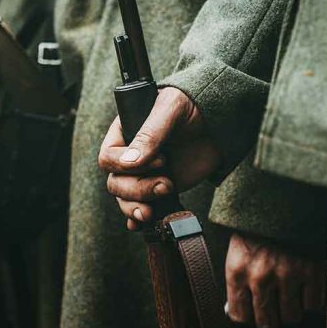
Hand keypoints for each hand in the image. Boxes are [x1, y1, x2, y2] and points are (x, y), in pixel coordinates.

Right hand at [98, 87, 220, 229]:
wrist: (218, 121)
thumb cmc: (191, 105)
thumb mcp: (170, 108)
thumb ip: (151, 133)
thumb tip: (131, 162)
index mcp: (124, 133)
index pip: (108, 157)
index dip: (126, 165)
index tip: (160, 160)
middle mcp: (130, 156)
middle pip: (115, 183)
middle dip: (138, 189)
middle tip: (166, 184)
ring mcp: (144, 174)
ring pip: (125, 199)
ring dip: (138, 206)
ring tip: (159, 204)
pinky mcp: (159, 188)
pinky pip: (140, 208)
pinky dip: (139, 219)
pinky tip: (145, 222)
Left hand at [225, 232, 326, 327]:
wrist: (281, 199)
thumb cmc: (257, 228)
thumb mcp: (237, 251)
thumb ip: (237, 282)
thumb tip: (235, 312)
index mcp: (237, 270)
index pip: (240, 316)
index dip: (248, 317)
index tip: (253, 312)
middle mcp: (260, 276)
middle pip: (267, 323)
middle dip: (270, 318)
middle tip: (274, 307)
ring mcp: (287, 274)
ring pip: (291, 318)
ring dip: (291, 309)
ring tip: (289, 292)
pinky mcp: (312, 270)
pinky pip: (313, 305)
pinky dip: (311, 299)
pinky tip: (304, 285)